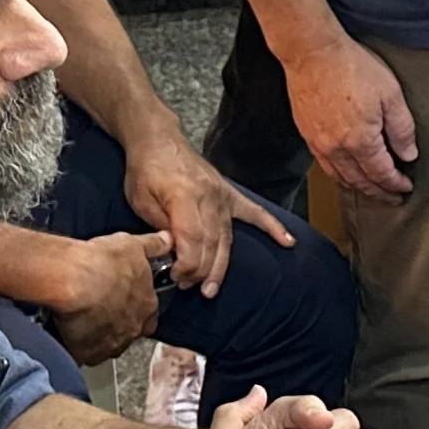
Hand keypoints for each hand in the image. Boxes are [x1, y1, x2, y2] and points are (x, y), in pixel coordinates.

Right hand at [45, 231, 170, 363]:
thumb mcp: (132, 245)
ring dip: (100, 336)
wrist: (72, 281)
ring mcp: (112, 344)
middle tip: (102, 310)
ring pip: (109, 345)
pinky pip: (87, 354)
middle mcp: (133, 329)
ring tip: (85, 320)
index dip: (137, 307)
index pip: (150, 314)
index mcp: (146, 305)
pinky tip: (72, 332)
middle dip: (120, 324)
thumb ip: (152, 245)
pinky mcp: (89, 353)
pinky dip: (81, 346)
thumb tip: (166, 240)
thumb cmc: (101, 263)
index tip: (124, 299)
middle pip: (130, 332)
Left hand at [123, 127, 294, 297]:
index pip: (193, 240)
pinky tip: (287, 242)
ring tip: (211, 289)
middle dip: (201, 271)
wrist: (158, 139)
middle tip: (188, 288)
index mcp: (184, 196)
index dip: (188, 265)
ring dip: (220, 267)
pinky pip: (254, 212)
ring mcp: (222, 196)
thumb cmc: (145, 170)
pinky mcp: (229, 194)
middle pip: (212, 244)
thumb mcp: (140, 199)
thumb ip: (159, 226)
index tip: (177, 277)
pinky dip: (272, 227)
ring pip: (227, 239)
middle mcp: (209, 197)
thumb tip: (173, 252)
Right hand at [281, 33, 418, 199]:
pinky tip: (347, 172)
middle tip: (392, 197)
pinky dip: (339, 175)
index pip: (381, 174)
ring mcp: (319, 143)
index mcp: (360, 141)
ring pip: (340, 178)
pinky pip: (325, 165)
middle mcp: (337, 149)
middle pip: (360, 182)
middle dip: (379, 192)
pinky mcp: (307, 134)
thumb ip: (402, 129)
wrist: (311, 51)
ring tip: (372, 189)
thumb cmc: (351, 66)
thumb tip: (408, 155)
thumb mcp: (390, 94)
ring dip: (359, 187)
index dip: (395, 184)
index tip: (406, 188)